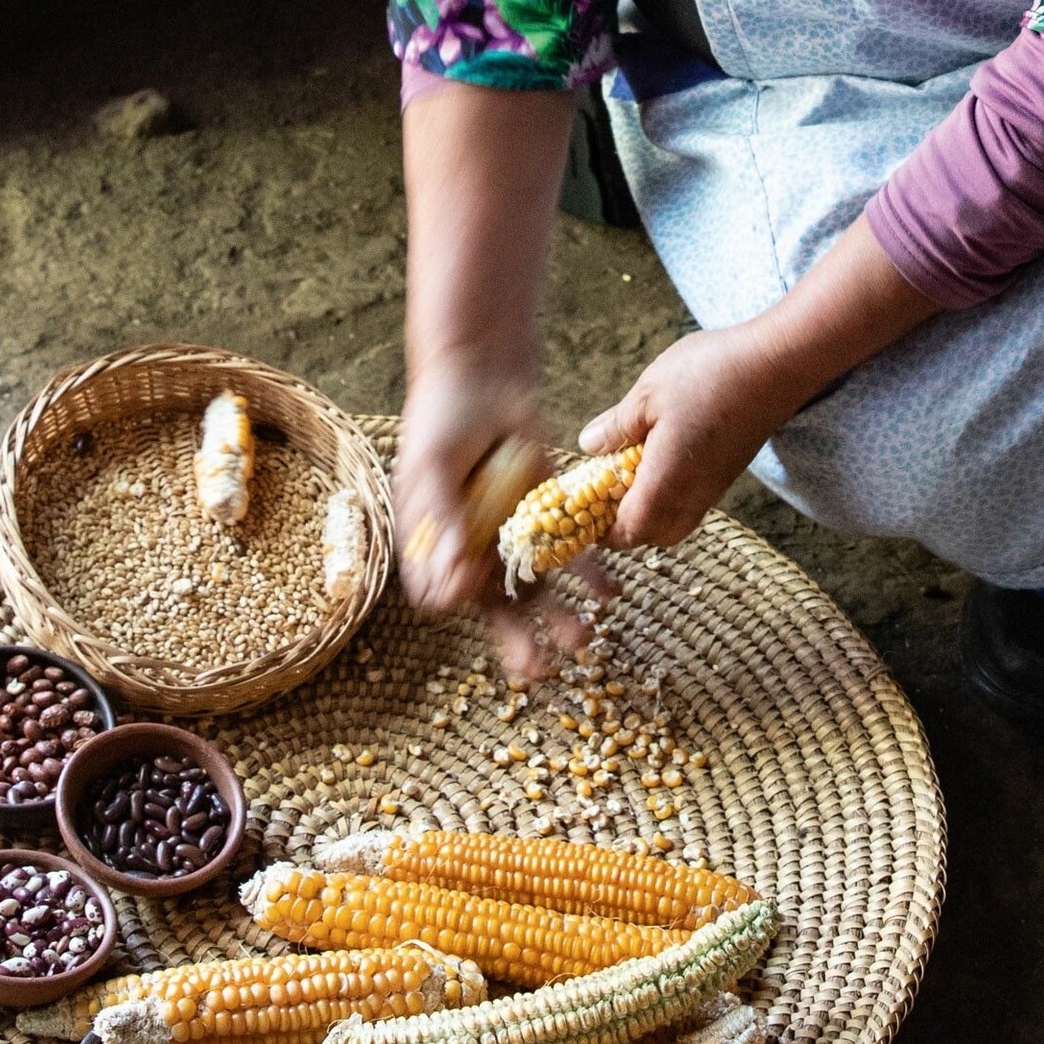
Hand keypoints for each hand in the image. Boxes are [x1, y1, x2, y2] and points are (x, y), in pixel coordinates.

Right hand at [393, 358, 604, 680]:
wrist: (482, 373)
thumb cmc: (440, 421)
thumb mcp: (431, 469)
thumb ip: (441, 524)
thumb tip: (452, 589)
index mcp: (432, 543)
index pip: (441, 593)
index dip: (458, 604)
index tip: (473, 598)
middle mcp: (473, 548)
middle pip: (494, 605)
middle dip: (518, 639)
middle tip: (539, 669)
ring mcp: (514, 535)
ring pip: (539, 587)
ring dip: (560, 615)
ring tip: (585, 639)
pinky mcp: (550, 514)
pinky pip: (572, 550)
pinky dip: (591, 572)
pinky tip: (611, 591)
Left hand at [577, 218, 941, 551]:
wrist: (779, 363)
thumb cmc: (710, 374)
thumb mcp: (648, 393)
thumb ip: (617, 426)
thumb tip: (589, 448)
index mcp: (666, 482)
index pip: (628, 532)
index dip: (600, 529)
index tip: (579, 508)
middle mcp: (694, 494)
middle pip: (654, 535)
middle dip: (624, 523)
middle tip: (601, 488)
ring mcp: (716, 484)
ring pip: (677, 519)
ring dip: (649, 507)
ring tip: (628, 468)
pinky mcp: (730, 469)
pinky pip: (694, 499)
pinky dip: (671, 491)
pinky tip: (660, 453)